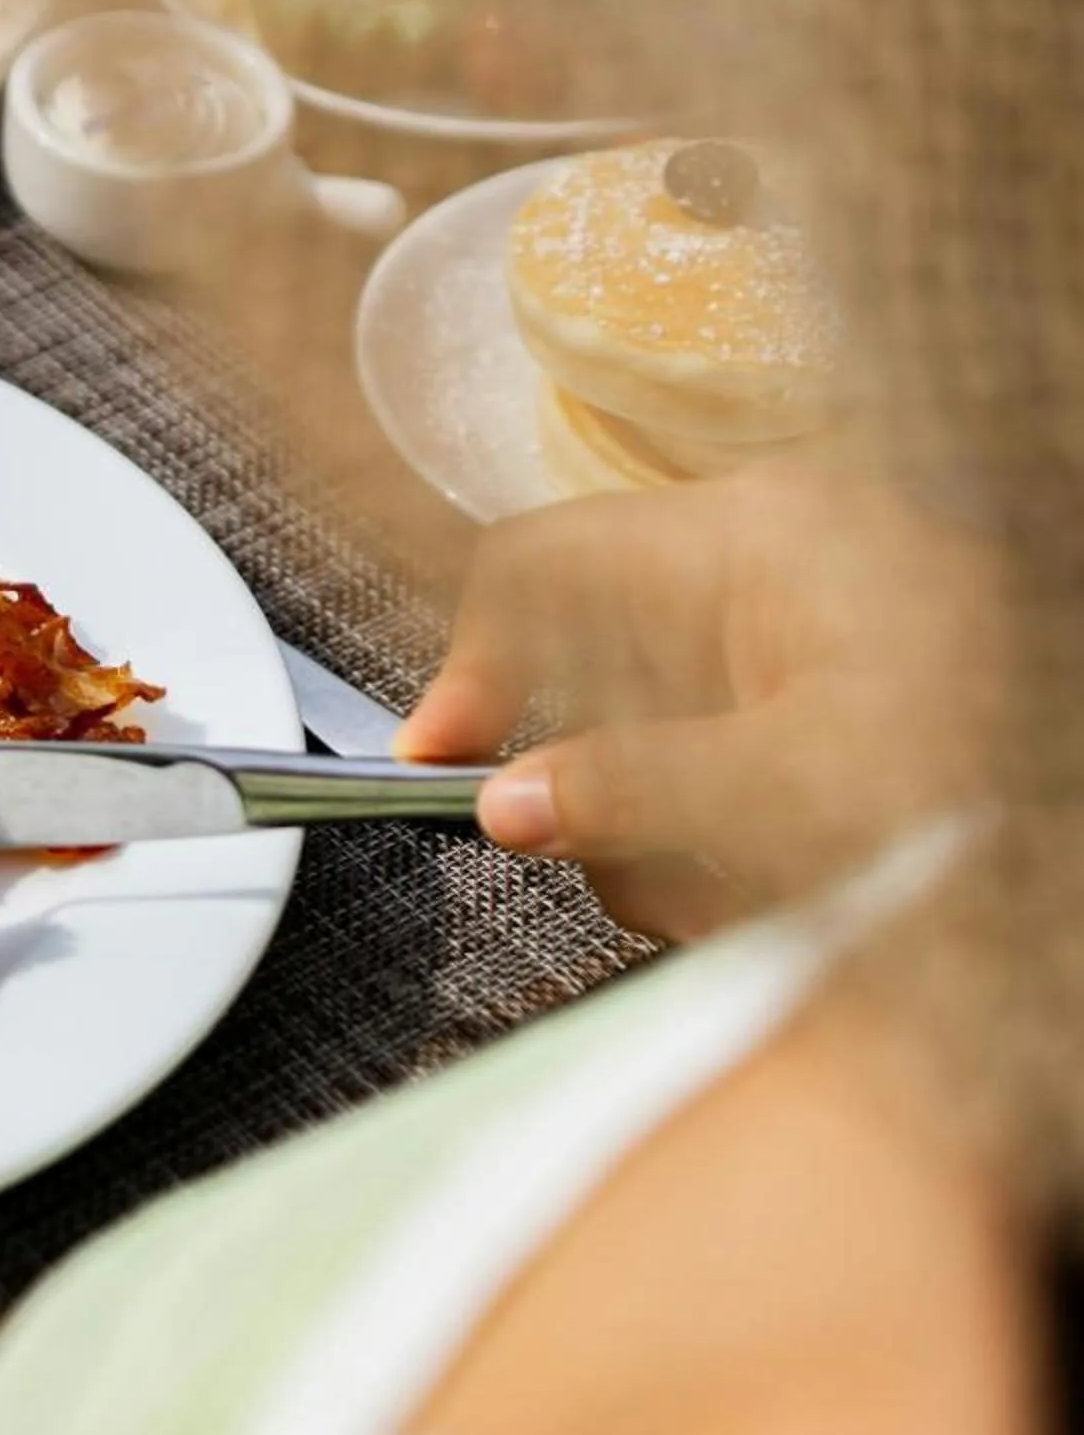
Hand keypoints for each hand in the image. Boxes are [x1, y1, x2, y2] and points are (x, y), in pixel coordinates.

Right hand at [396, 466, 999, 939]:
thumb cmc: (994, 768)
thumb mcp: (794, 792)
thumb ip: (632, 792)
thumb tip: (505, 803)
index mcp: (749, 535)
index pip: (533, 566)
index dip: (466, 666)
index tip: (441, 770)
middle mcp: (769, 555)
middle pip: (591, 661)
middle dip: (607, 789)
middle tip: (660, 883)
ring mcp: (804, 619)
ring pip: (654, 725)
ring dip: (677, 833)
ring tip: (757, 899)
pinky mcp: (837, 683)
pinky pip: (724, 753)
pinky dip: (735, 833)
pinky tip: (792, 882)